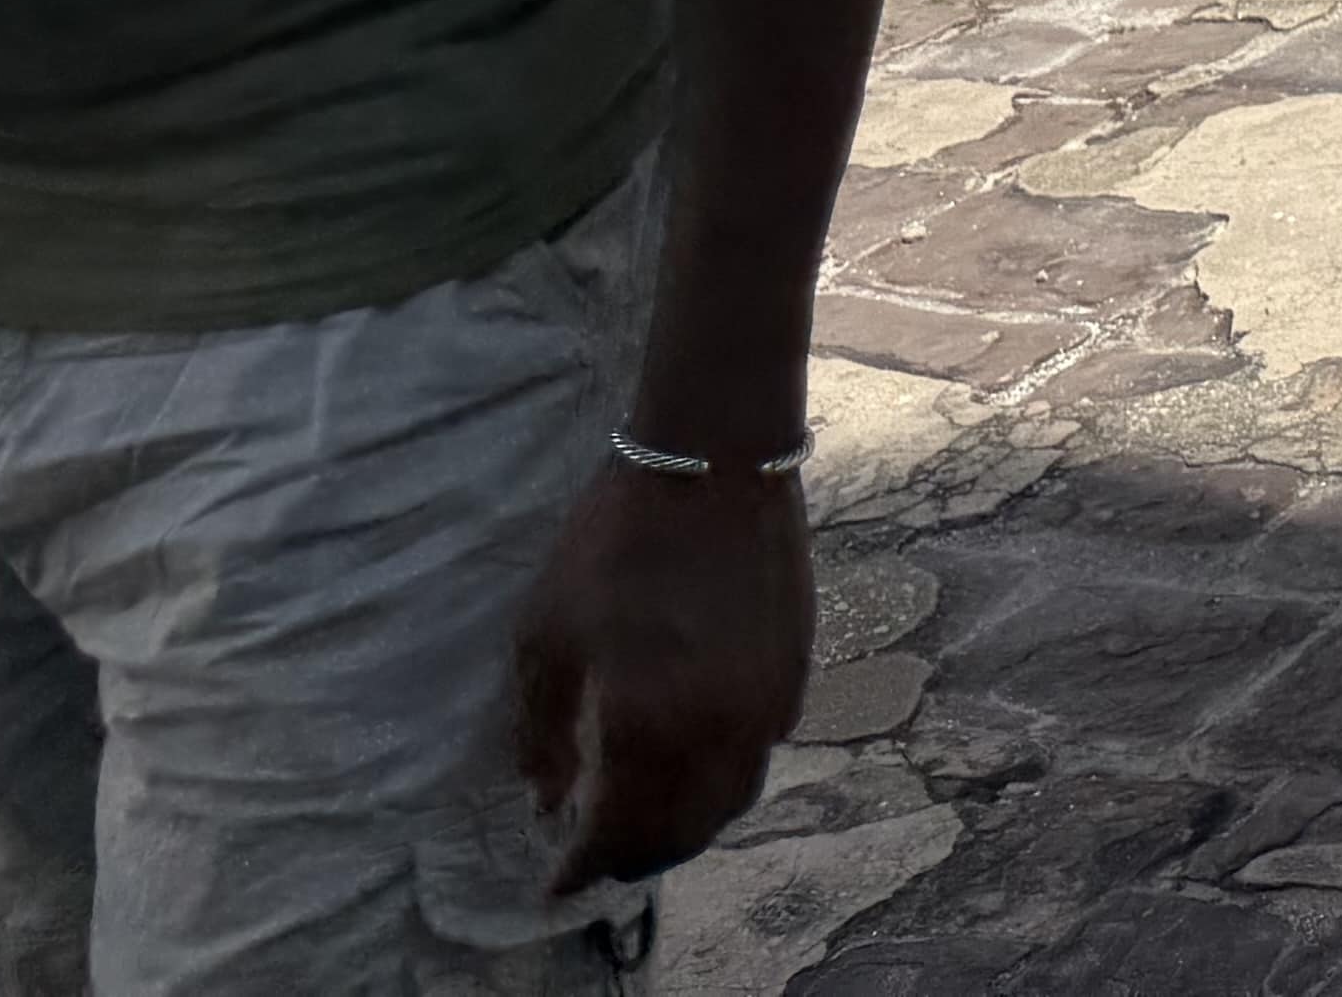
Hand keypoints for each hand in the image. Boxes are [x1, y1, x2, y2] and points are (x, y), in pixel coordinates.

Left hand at [511, 459, 810, 895]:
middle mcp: (718, 731)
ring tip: (649, 822)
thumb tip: (550, 797)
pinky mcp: (797, 670)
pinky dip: (726, 779)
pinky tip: (699, 759)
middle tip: (599, 858)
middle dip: (636, 859)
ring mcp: (767, 704)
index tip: (554, 882)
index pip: (616, 835)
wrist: (715, 459)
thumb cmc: (615, 542)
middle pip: (683, 834)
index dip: (581, 868)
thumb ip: (543, 731)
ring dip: (688, 826)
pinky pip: (763, 754)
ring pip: (733, 801)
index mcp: (649, 725)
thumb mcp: (547, 635)